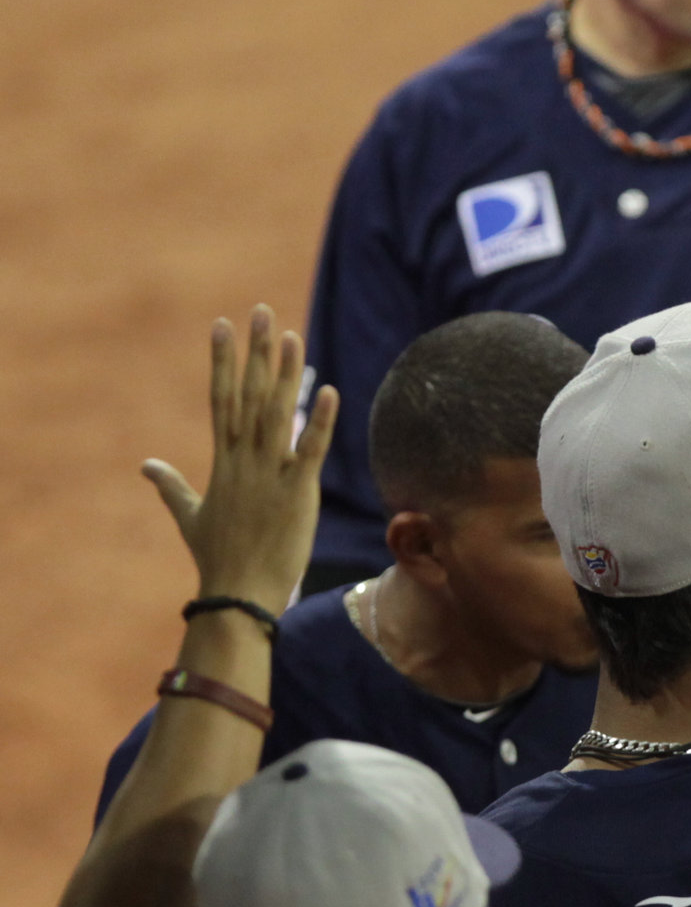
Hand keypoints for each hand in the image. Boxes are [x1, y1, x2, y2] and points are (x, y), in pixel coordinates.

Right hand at [144, 306, 338, 613]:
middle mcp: (243, 460)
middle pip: (249, 395)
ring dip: (286, 374)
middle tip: (261, 311)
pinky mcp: (297, 492)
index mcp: (222, 462)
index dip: (222, 361)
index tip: (222, 324)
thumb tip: (145, 466)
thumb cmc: (218, 559)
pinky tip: (329, 390)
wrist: (238, 595)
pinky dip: (319, 421)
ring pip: (277, 414)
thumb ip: (171, 487)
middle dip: (255, 352)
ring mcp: (269, 474)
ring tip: (292, 336)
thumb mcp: (190, 517)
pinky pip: (310, 450)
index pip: (220, 399)